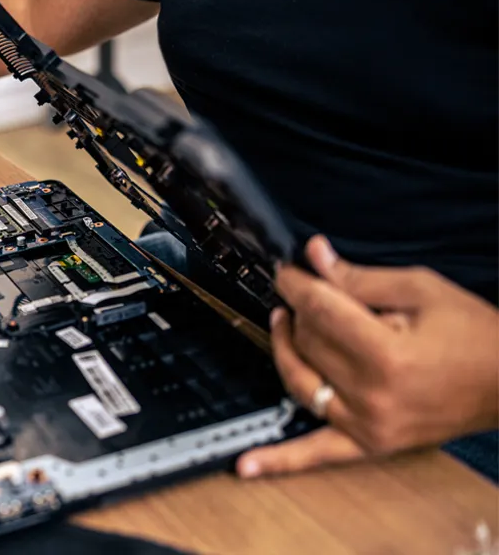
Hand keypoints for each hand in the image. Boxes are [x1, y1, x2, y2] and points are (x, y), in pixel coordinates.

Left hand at [237, 236, 498, 477]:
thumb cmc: (475, 335)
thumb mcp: (421, 291)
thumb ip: (360, 279)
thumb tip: (314, 256)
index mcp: (386, 354)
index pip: (318, 311)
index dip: (295, 285)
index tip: (285, 272)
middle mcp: (372, 395)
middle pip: (306, 343)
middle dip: (300, 312)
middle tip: (305, 292)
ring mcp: (367, 425)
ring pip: (298, 381)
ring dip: (284, 351)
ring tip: (284, 325)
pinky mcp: (370, 443)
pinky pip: (316, 453)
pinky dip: (280, 459)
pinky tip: (245, 465)